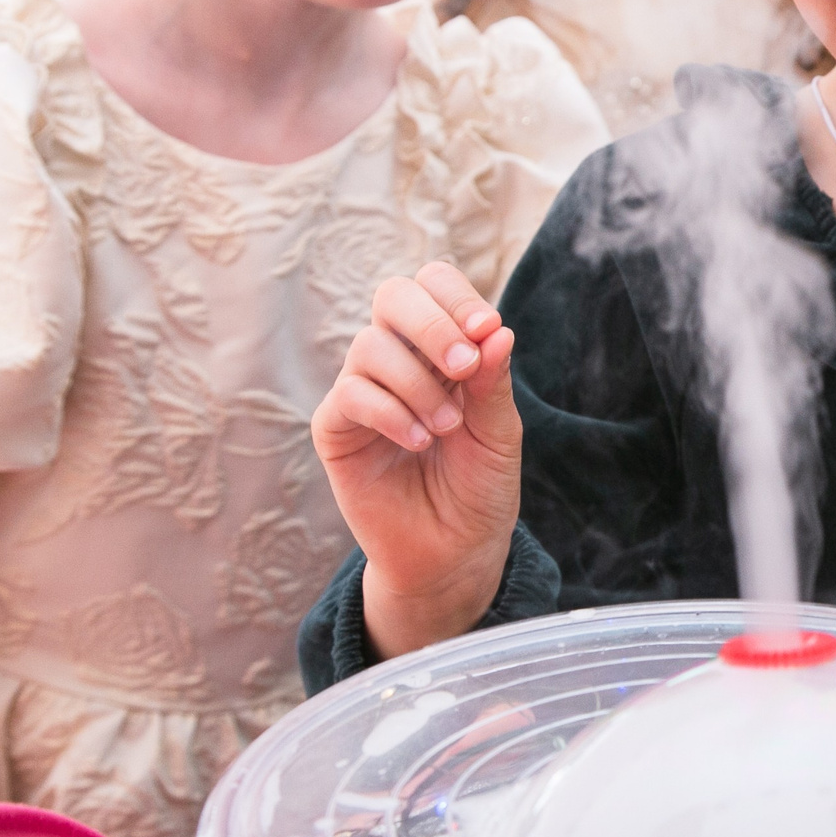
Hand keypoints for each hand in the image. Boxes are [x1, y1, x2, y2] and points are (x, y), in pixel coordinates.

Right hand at [313, 262, 523, 659]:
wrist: (454, 551)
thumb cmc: (480, 485)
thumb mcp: (499, 431)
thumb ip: (492, 381)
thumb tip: (497, 329)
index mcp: (443, 346)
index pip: (434, 285)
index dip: (455, 296)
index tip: (486, 328)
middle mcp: (399, 358)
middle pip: (393, 296)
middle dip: (431, 324)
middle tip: (463, 368)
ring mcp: (363, 390)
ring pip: (369, 346)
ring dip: (417, 384)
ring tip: (446, 429)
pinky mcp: (336, 428)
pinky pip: (349, 394)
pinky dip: (389, 412)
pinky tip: (418, 441)